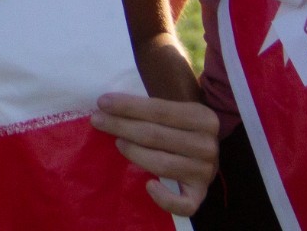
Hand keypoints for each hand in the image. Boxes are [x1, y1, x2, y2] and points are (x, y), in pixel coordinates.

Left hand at [90, 93, 219, 215]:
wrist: (202, 149)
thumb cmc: (179, 125)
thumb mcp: (174, 108)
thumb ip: (149, 104)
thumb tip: (109, 102)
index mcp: (204, 118)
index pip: (160, 110)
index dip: (128, 106)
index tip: (102, 102)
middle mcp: (208, 146)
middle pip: (156, 136)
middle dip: (122, 126)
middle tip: (98, 120)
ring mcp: (206, 172)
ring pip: (162, 165)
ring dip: (134, 153)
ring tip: (117, 143)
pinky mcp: (200, 194)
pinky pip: (184, 204)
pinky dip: (165, 198)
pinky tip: (149, 185)